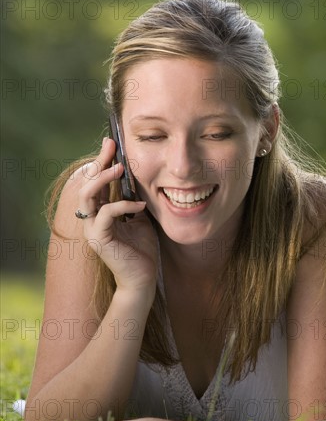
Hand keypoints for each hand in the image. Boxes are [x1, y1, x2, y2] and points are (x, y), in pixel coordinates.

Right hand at [76, 138, 157, 295]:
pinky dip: (123, 206)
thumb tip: (140, 179)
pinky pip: (106, 214)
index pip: (97, 181)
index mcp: (101, 212)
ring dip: (103, 179)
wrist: (143, 278)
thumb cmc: (142, 249)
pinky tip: (139, 205)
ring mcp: (93, 229)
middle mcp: (92, 218)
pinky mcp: (99, 239)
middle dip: (99, 162)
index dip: (102, 161)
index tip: (111, 142)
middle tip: (111, 145)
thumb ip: (135, 200)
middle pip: (88, 183)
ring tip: (120, 168)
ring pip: (88, 196)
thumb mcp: (141, 218)